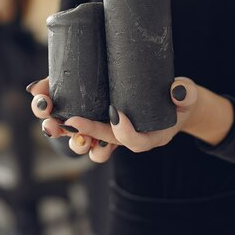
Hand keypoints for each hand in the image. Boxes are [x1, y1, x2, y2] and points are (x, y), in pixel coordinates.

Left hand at [27, 77, 233, 162]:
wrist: (174, 104)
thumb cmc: (181, 101)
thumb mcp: (189, 97)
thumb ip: (186, 94)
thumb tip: (177, 90)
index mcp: (147, 138)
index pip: (133, 140)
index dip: (123, 130)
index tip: (116, 113)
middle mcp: (125, 139)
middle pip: (101, 143)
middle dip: (83, 134)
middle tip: (68, 121)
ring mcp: (110, 131)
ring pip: (84, 139)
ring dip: (65, 130)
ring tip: (50, 118)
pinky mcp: (100, 120)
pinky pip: (78, 122)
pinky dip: (60, 113)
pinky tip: (45, 98)